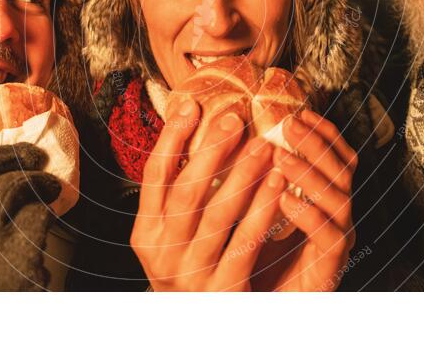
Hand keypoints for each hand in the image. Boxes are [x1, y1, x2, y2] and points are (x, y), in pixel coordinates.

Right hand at [131, 98, 286, 290]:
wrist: (200, 325)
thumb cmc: (193, 266)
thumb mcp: (174, 233)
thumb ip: (180, 192)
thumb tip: (190, 125)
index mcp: (146, 231)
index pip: (154, 175)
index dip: (171, 137)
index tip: (191, 104)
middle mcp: (162, 252)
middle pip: (185, 191)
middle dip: (210, 150)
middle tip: (235, 118)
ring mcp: (190, 273)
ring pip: (217, 215)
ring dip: (242, 175)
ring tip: (264, 145)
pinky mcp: (222, 290)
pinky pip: (244, 242)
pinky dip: (262, 209)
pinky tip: (277, 183)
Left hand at [250, 109, 356, 290]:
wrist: (260, 305)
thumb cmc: (255, 251)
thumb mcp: (255, 206)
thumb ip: (255, 174)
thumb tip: (237, 133)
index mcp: (324, 195)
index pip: (337, 156)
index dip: (323, 132)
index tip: (299, 112)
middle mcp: (337, 214)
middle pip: (343, 169)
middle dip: (316, 143)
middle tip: (289, 124)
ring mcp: (337, 240)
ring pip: (339, 199)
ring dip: (310, 173)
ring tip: (281, 157)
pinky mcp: (329, 268)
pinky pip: (329, 236)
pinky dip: (308, 214)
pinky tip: (283, 198)